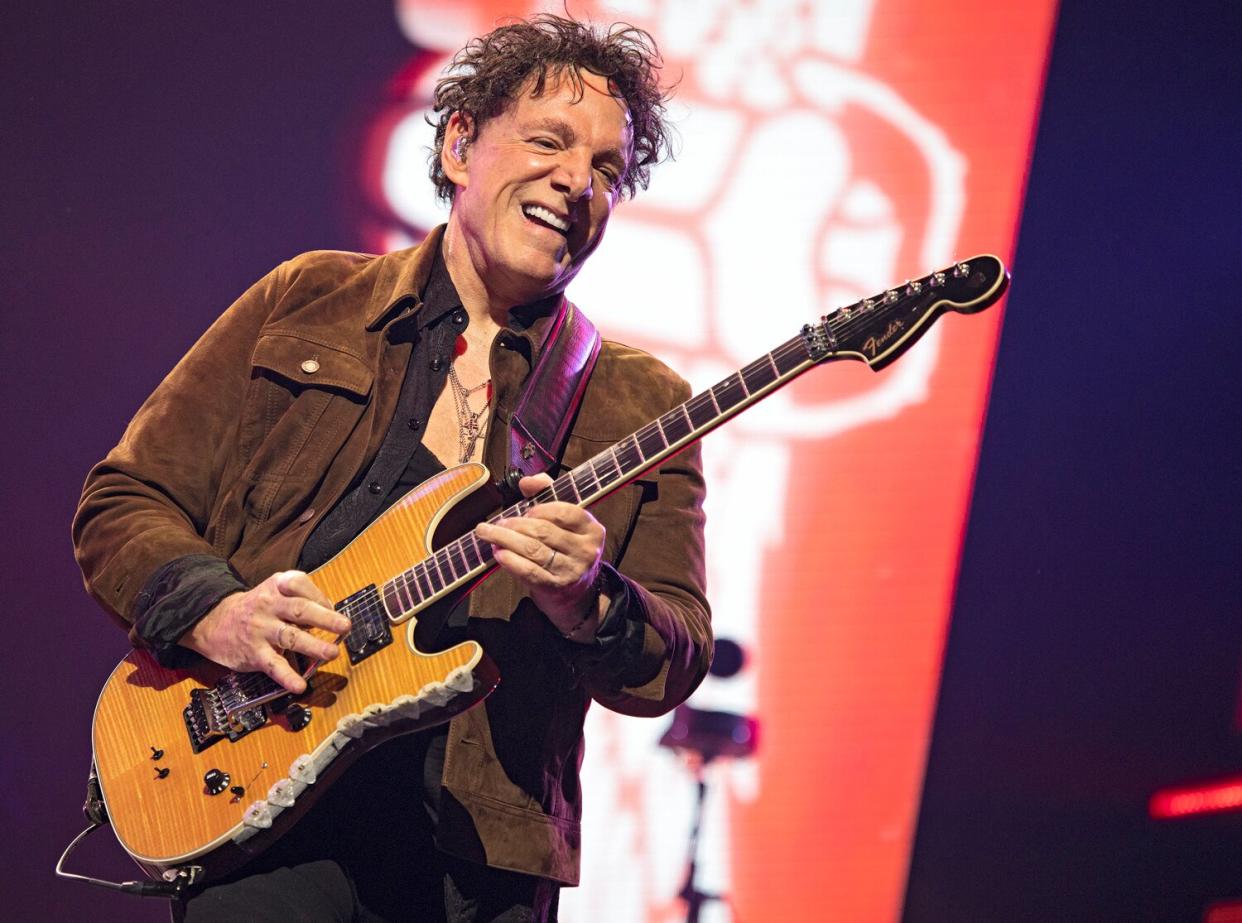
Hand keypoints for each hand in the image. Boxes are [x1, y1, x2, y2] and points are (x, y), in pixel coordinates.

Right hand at [179, 570, 350, 693]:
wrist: (213, 621)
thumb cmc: (257, 607)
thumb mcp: (275, 592)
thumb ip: (301, 598)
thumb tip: (331, 613)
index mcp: (276, 587)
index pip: (300, 585)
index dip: (318, 595)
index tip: (332, 607)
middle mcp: (268, 606)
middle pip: (299, 610)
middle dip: (324, 618)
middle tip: (345, 626)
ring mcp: (260, 630)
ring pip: (290, 637)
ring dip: (313, 646)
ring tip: (332, 653)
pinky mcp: (254, 653)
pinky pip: (273, 665)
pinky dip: (287, 677)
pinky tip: (300, 685)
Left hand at [475, 473, 606, 634]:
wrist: (576, 593)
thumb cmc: (565, 549)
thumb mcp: (564, 522)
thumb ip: (547, 494)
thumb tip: (527, 481)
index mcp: (592, 529)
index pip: (565, 512)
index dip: (540, 508)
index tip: (525, 510)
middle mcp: (586, 551)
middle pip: (544, 531)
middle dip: (515, 524)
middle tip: (496, 523)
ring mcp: (572, 571)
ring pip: (534, 550)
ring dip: (506, 540)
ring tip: (488, 534)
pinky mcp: (556, 588)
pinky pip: (529, 571)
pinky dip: (510, 560)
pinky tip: (498, 553)